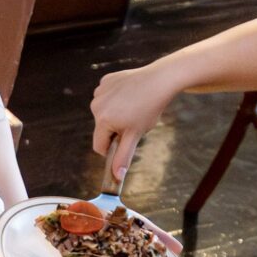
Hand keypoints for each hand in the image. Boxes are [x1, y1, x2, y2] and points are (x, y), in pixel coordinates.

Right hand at [90, 63, 176, 186]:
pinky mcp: (106, 80)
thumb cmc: (149, 108)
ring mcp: (100, 91)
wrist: (160, 80)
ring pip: (103, 113)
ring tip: (132, 106)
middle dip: (114, 129)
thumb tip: (117, 176)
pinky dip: (116, 98)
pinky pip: (107, 97)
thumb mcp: (136, 135)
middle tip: (133, 120)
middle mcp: (96, 105)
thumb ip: (124, 156)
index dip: (113, 148)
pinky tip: (129, 94)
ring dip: (115, 114)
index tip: (126, 140)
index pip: (99, 146)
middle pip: (101, 129)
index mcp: (102, 120)